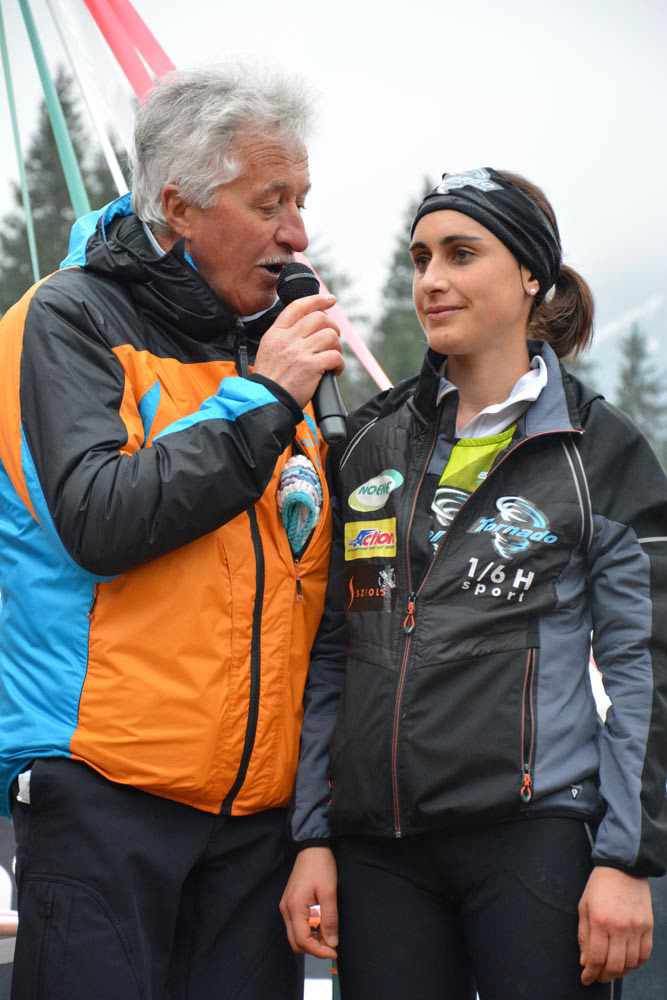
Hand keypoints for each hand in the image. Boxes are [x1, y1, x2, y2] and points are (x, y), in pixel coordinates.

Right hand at [253, 294, 343, 408]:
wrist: (266, 401)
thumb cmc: (270, 380)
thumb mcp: (268, 350)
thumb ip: (285, 337)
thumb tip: (307, 327)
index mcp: (276, 333)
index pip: (298, 307)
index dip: (317, 300)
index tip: (330, 300)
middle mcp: (287, 339)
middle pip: (319, 318)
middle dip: (332, 328)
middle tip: (331, 341)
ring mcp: (299, 352)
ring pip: (330, 335)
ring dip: (336, 347)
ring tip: (331, 358)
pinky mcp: (311, 366)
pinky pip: (335, 356)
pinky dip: (339, 364)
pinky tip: (334, 371)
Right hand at [280, 846, 337, 958]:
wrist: (312, 847)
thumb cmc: (320, 865)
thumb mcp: (329, 892)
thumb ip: (329, 919)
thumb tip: (331, 942)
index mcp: (294, 907)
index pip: (302, 940)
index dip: (319, 951)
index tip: (333, 951)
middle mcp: (286, 909)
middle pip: (296, 942)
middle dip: (314, 948)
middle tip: (332, 945)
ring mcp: (286, 906)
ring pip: (295, 935)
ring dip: (311, 940)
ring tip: (329, 933)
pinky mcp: (290, 903)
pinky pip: (296, 925)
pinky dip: (308, 930)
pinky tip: (321, 925)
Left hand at [578, 866, 652, 984]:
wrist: (623, 868)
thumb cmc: (599, 886)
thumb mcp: (584, 906)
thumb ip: (584, 935)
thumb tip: (585, 961)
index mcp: (600, 921)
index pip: (596, 958)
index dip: (590, 973)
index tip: (586, 979)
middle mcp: (620, 927)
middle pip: (614, 965)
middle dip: (604, 976)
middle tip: (598, 977)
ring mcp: (637, 927)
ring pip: (631, 963)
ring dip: (620, 972)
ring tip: (611, 970)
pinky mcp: (648, 926)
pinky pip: (645, 954)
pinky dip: (636, 963)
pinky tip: (627, 962)